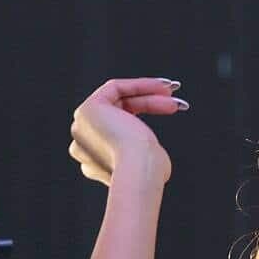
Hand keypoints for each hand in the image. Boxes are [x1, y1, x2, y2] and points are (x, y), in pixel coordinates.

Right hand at [68, 77, 188, 186]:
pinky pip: (114, 88)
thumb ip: (143, 155)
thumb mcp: (148, 163)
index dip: (145, 117)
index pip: (119, 130)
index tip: (170, 109)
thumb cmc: (148, 172)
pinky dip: (139, 85)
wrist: (138, 172)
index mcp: (94, 163)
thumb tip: (151, 152)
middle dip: (149, 103)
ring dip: (149, 95)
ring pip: (118, 101)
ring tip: (174, 98)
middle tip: (175, 102)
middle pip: (118, 112)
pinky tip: (162, 87)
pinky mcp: (88, 109)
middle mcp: (83, 144)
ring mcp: (83, 127)